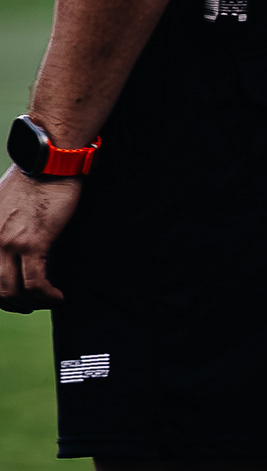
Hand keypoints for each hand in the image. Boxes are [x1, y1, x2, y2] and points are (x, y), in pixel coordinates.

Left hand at [0, 171, 77, 313]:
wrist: (49, 165)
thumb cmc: (33, 183)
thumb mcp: (5, 207)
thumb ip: (3, 229)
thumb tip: (13, 249)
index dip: (0, 295)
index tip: (15, 297)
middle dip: (13, 305)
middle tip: (30, 305)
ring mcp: (9, 243)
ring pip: (12, 291)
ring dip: (30, 304)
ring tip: (47, 301)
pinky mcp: (33, 242)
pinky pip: (35, 282)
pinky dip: (47, 296)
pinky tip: (57, 296)